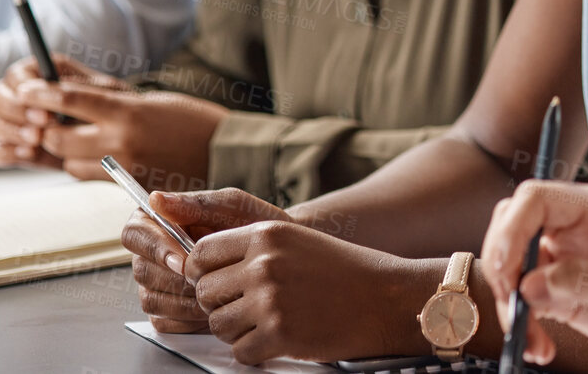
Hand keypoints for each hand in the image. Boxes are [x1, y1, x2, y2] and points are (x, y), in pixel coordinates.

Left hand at [0, 55, 224, 188]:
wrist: (223, 152)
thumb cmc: (189, 118)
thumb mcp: (148, 99)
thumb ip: (106, 99)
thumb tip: (65, 91)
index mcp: (128, 112)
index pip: (71, 100)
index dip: (42, 94)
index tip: (27, 89)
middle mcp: (121, 142)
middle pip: (58, 138)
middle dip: (46, 130)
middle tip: (47, 119)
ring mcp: (122, 168)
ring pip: (67, 162)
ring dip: (64, 151)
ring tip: (78, 137)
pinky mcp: (125, 186)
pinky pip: (87, 176)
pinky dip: (82, 166)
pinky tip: (96, 155)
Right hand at [123, 187, 288, 335]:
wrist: (279, 256)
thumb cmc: (255, 225)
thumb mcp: (233, 207)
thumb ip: (196, 204)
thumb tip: (156, 199)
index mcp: (161, 222)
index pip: (135, 233)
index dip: (154, 248)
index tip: (184, 261)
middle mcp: (153, 254)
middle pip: (142, 270)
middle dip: (176, 279)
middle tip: (211, 280)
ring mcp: (158, 284)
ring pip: (151, 299)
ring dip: (185, 300)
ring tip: (219, 292)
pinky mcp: (167, 312)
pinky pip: (164, 322)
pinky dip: (189, 319)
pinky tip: (214, 308)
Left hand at [184, 215, 428, 364]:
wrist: (386, 298)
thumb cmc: (344, 271)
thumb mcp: (297, 242)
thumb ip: (254, 249)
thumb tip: (202, 268)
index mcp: (266, 234)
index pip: (201, 255)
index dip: (201, 274)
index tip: (215, 285)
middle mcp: (264, 264)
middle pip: (204, 293)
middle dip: (220, 306)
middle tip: (249, 310)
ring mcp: (270, 299)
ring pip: (218, 325)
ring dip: (237, 331)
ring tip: (269, 324)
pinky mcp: (280, 333)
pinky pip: (241, 352)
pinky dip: (256, 353)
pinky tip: (281, 340)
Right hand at [482, 181, 587, 371]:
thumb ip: (583, 281)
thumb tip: (529, 285)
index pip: (536, 200)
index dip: (511, 230)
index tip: (507, 272)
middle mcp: (578, 229)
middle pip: (514, 228)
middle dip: (503, 267)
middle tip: (512, 306)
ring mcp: (569, 261)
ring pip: (514, 269)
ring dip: (513, 306)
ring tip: (531, 340)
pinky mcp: (565, 294)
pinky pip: (527, 301)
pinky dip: (524, 325)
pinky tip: (540, 346)